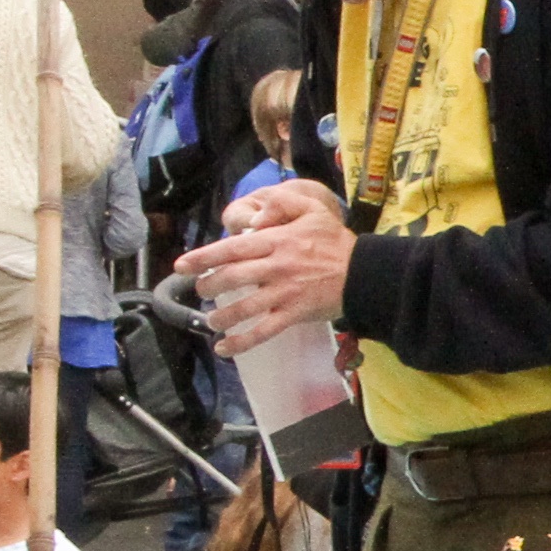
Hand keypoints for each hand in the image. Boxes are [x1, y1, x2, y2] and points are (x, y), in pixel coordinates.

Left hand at [172, 176, 354, 353]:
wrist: (367, 274)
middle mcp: (276, 267)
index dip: (203, 257)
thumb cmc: (337, 242)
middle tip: (202, 289)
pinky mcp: (294, 314)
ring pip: (243, 307)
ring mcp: (284, 293)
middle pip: (231, 277)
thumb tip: (256, 217)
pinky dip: (241, 342)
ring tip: (212, 318)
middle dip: (209, 285)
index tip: (182, 265)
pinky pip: (263, 331)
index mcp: (277, 241)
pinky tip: (224, 347)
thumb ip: (282, 203)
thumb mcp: (314, 210)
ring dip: (221, 315)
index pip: (232, 248)